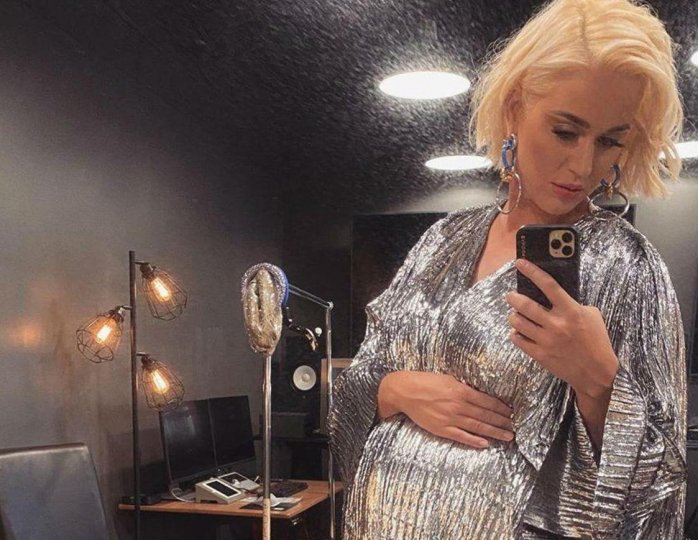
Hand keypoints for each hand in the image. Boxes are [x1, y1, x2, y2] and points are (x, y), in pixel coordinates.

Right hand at [377, 371, 513, 447]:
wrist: (405, 392)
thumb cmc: (426, 382)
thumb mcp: (448, 378)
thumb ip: (464, 387)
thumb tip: (480, 393)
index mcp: (462, 391)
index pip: (488, 402)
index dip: (501, 408)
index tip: (512, 412)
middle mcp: (459, 405)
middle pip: (486, 415)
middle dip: (502, 421)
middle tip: (515, 426)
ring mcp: (451, 418)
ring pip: (478, 427)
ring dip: (495, 432)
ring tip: (508, 436)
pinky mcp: (442, 429)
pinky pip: (462, 436)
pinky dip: (474, 441)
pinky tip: (486, 444)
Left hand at [505, 259, 618, 398]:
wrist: (597, 373)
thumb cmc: (596, 341)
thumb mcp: (592, 316)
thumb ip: (573, 303)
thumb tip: (554, 294)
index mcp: (571, 311)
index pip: (548, 285)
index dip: (532, 271)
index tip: (520, 263)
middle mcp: (556, 324)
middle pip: (525, 305)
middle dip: (513, 297)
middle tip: (511, 295)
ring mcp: (547, 340)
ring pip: (517, 322)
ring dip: (513, 316)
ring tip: (515, 314)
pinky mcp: (540, 355)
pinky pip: (518, 339)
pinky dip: (515, 333)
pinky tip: (519, 331)